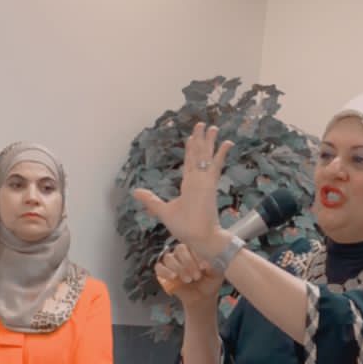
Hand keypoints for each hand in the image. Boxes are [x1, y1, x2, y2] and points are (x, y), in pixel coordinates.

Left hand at [134, 123, 233, 260]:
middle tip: (202, 124)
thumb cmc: (185, 229)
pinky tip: (227, 143)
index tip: (191, 138)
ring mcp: (205, 182)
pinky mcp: (211, 185)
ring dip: (209, 141)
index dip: (190, 150)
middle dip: (200, 140)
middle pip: (199, 155)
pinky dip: (221, 154)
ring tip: (213, 126)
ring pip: (207, 156)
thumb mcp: (163, 211)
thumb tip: (135, 192)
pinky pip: (216, 165)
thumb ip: (151, 200)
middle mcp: (198, 181)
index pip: (190, 163)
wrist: (199, 238)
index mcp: (189, 186)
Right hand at [155, 244, 223, 307]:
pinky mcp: (163, 271)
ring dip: (178, 268)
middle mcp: (181, 253)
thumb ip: (214, 266)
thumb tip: (206, 263)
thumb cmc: (210, 282)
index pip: (192, 245)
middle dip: (188, 263)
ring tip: (188, 280)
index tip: (203, 268)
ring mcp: (171, 261)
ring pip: (169, 257)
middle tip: (196, 276)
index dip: (196, 256)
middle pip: (179, 249)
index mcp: (194, 249)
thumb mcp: (216, 274)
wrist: (202, 297)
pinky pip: (159, 267)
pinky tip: (174, 277)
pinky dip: (165, 271)